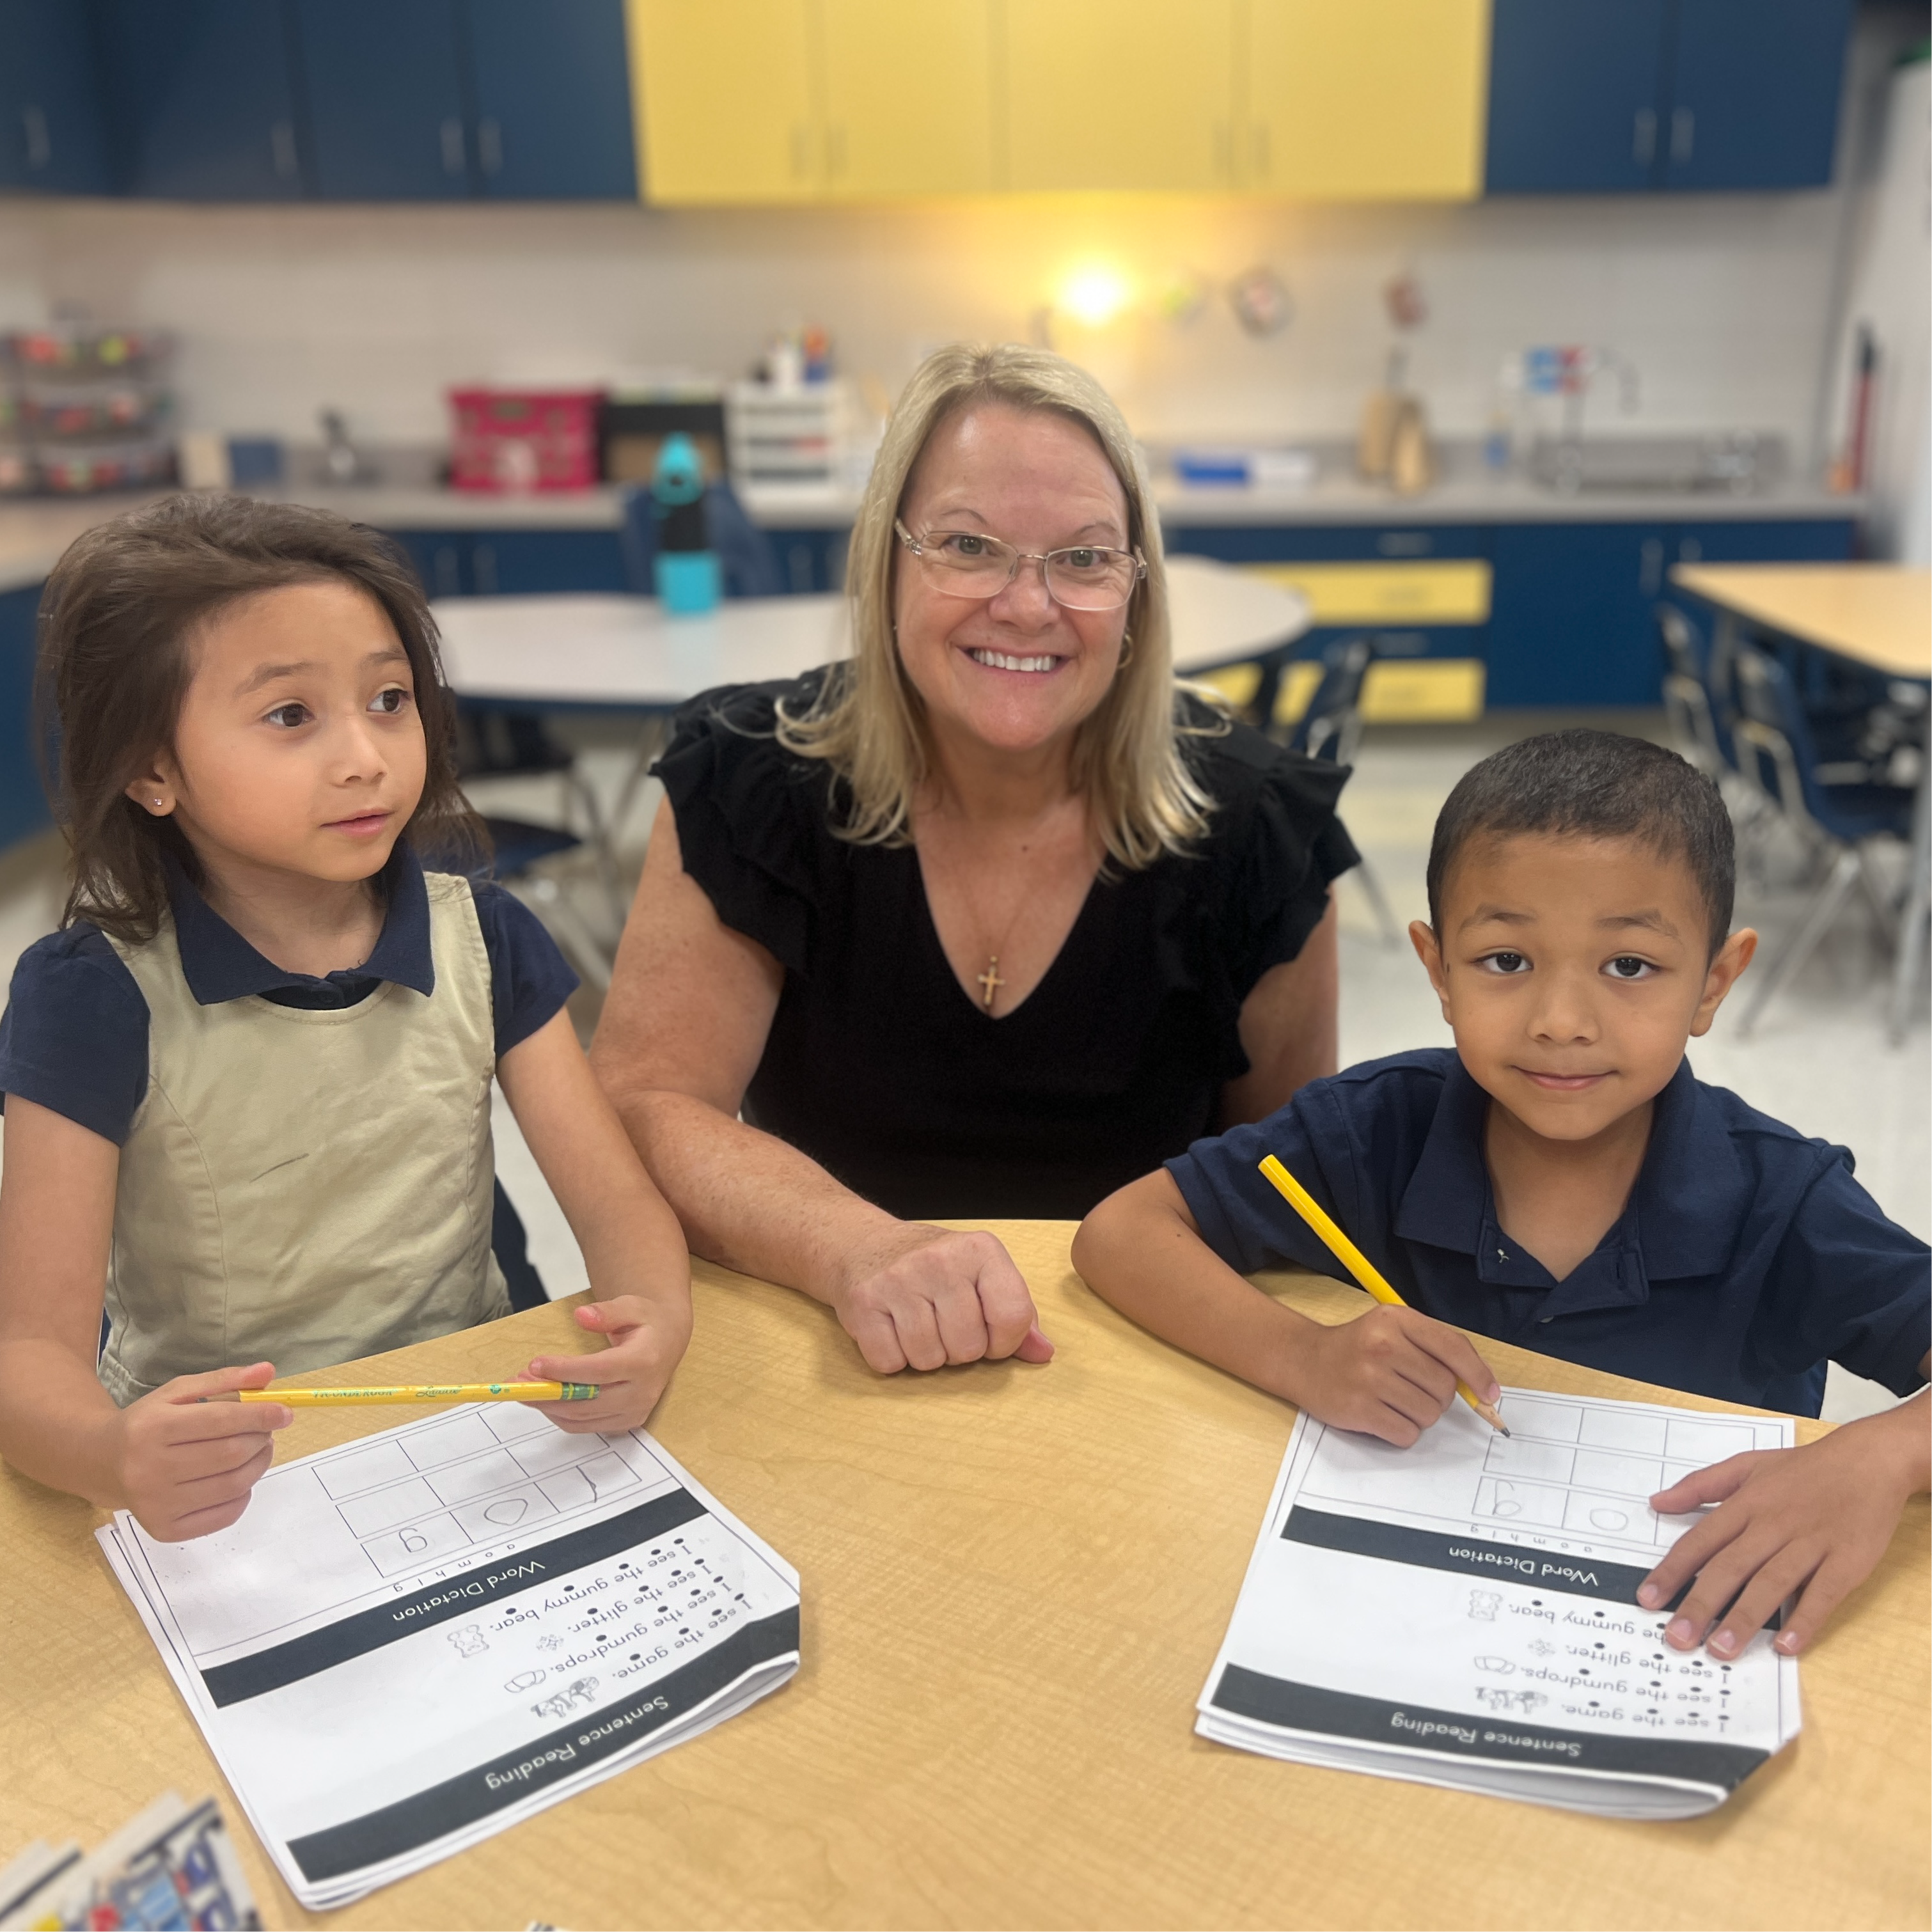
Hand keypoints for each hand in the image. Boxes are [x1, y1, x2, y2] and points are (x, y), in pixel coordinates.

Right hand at [113, 1361, 291, 1540]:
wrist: (103, 1463)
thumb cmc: (149, 1423)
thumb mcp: (180, 1391)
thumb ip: (225, 1380)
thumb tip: (268, 1372)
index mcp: (153, 1428)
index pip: (220, 1421)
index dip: (260, 1416)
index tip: (284, 1413)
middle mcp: (149, 1469)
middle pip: (230, 1454)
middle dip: (260, 1439)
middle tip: (266, 1431)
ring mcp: (156, 1505)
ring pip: (233, 1485)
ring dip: (258, 1464)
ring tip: (257, 1450)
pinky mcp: (165, 1530)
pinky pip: (225, 1515)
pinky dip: (243, 1494)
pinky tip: (237, 1477)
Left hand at [527, 1294, 693, 1433]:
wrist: (667, 1342)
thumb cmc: (646, 1323)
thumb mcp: (631, 1306)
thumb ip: (606, 1312)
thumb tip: (582, 1316)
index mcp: (645, 1361)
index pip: (599, 1371)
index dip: (564, 1370)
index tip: (536, 1363)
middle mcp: (642, 1392)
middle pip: (587, 1402)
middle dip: (548, 1393)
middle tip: (520, 1380)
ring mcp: (634, 1412)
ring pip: (581, 1419)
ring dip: (549, 1406)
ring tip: (526, 1387)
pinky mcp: (626, 1422)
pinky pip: (585, 1426)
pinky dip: (561, 1415)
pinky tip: (546, 1398)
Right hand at [832, 1225, 1052, 1374]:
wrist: (865, 1245)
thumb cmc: (934, 1268)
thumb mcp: (983, 1277)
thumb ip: (1017, 1315)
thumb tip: (1044, 1353)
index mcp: (981, 1250)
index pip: (1012, 1318)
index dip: (1003, 1342)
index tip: (987, 1332)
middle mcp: (940, 1260)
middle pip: (968, 1348)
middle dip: (959, 1349)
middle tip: (944, 1324)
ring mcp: (898, 1280)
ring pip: (928, 1360)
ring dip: (925, 1354)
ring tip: (918, 1324)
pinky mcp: (863, 1303)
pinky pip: (890, 1362)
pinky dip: (892, 1358)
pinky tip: (892, 1328)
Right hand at [1284, 1305, 1500, 1446]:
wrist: (1304, 1360)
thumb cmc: (1358, 1347)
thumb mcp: (1394, 1330)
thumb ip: (1436, 1349)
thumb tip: (1484, 1390)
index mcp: (1396, 1319)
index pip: (1454, 1348)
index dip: (1478, 1375)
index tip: (1490, 1394)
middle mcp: (1383, 1345)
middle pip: (1444, 1388)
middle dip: (1437, 1397)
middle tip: (1411, 1389)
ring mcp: (1369, 1378)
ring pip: (1428, 1414)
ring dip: (1419, 1416)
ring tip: (1394, 1401)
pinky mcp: (1359, 1409)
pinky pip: (1407, 1434)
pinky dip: (1402, 1431)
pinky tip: (1383, 1415)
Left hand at [1637, 1412, 1926, 1657]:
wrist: (1869, 1461)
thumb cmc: (1804, 1468)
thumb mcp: (1746, 1464)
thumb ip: (1700, 1485)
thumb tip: (1657, 1502)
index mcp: (1746, 1504)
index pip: (1701, 1541)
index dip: (1673, 1571)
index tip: (1648, 1599)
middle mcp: (1773, 1525)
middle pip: (1731, 1568)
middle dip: (1701, 1604)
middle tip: (1678, 1638)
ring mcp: (1811, 1545)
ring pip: (1772, 1584)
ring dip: (1745, 1618)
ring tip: (1721, 1650)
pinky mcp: (1847, 1562)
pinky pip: (1822, 1594)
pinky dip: (1805, 1620)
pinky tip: (1786, 1646)